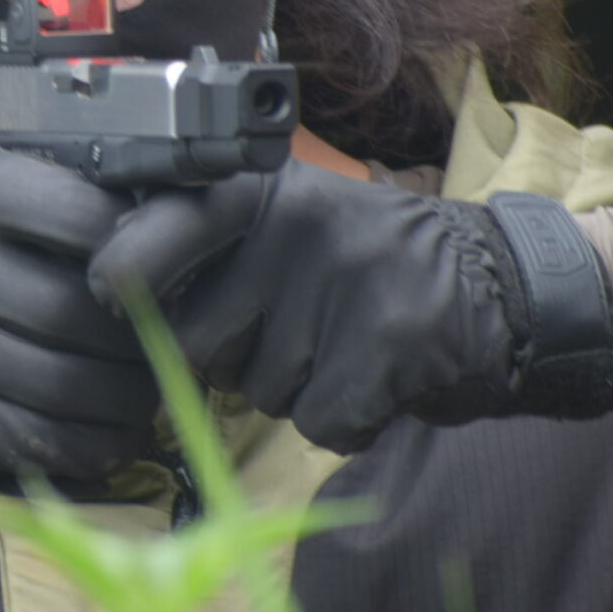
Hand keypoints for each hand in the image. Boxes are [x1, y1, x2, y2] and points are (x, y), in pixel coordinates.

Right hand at [0, 141, 154, 537]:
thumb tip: (184, 217)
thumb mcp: (1, 204)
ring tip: (146, 388)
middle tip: (170, 343)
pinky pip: (46, 438)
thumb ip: (75, 196)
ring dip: (128, 397)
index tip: (167, 268)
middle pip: (75, 307)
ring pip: (68, 382)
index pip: (80, 213)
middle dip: (141, 337)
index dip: (142, 247)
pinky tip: (113, 430)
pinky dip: (96, 443)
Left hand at [86, 164, 612, 453]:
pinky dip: (346, 422)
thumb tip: (108, 300)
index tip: (106, 293)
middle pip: (197, 342)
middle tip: (290, 330)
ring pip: (259, 391)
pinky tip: (378, 379)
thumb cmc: (368, 266)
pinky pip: (320, 423)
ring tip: (344, 344)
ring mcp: (345, 282)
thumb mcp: (288, 223)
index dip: (119, 274)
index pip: (153, 232)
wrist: (505, 289)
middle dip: (228, 361)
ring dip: (293, 389)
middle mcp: (297, 225)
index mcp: (263, 188)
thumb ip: (207, 247)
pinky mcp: (388, 344)